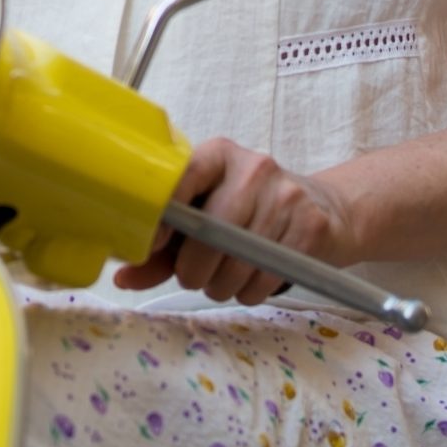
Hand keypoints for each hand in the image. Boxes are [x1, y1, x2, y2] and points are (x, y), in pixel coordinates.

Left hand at [114, 137, 362, 305]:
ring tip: (223, 279)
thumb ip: (163, 250)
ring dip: (221, 286)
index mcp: (218, 155)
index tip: (152, 244)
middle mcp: (253, 167)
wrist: (324, 210)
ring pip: (237, 261)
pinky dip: (250, 291)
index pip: (183, 175)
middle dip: (194, 269)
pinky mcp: (311, 226)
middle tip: (194, 275)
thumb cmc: (248, 215)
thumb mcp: (205, 220)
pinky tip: (252, 279)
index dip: (163, 215)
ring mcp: (286, 195)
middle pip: (210, 231)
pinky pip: (266, 276)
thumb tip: (122, 276)